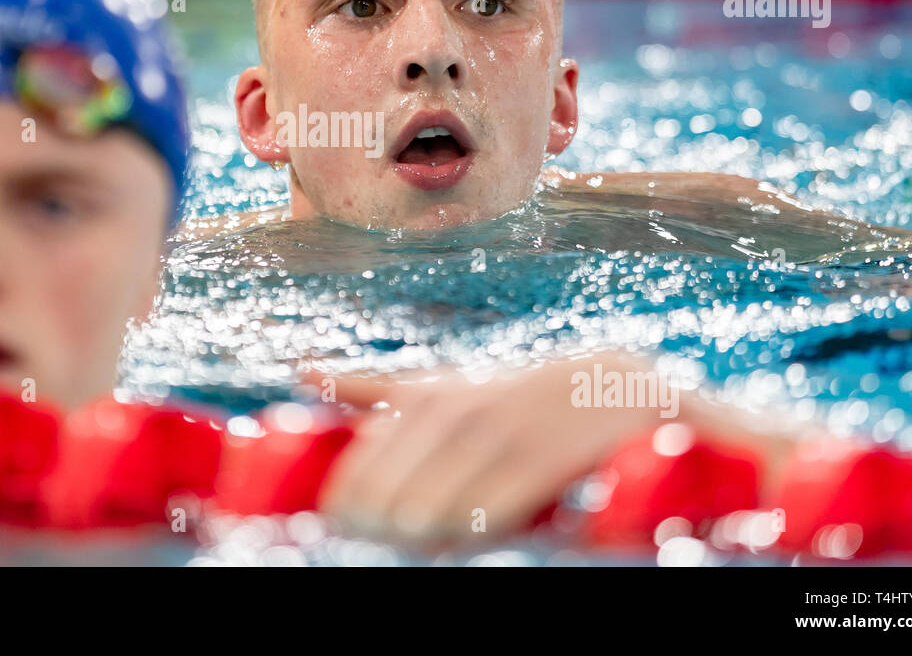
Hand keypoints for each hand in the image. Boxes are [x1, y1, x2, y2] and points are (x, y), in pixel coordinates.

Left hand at [306, 352, 661, 544]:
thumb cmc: (511, 398)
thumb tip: (302, 368)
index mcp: (420, 402)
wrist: (610, 390)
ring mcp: (495, 435)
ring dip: (424, 538)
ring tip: (430, 541)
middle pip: (386, 503)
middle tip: (396, 542)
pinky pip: (483, 516)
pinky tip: (468, 538)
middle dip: (383, 534)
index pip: (357, 477)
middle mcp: (450, 414)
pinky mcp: (538, 459)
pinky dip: (469, 536)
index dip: (350, 518)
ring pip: (427, 515)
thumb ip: (371, 389)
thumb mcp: (440, 386)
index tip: (358, 533)